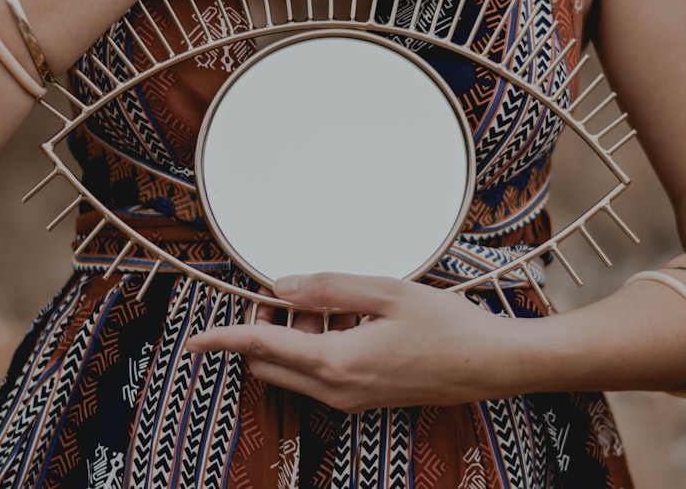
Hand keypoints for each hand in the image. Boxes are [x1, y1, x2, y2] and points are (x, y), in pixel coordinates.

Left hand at [186, 273, 515, 411]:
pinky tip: (354, 320)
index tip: (196, 339)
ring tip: (338, 302)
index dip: (224, 340)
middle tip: (284, 295)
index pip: (262, 349)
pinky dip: (320, 347)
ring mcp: (351, 400)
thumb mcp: (385, 292)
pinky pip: (322, 375)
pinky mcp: (365, 399)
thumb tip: (282, 286)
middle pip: (271, 364)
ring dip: (297, 338)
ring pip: (296, 370)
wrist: (489, 365)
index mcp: (336, 363)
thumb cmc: (446, 327)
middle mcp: (337, 390)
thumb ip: (328, 287)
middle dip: (263, 331)